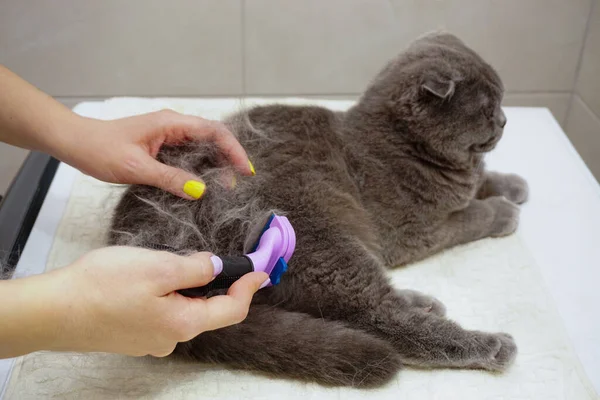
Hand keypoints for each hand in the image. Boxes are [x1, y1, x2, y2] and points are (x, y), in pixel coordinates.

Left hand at [0, 66, 253, 198]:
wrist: (75, 143)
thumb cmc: (100, 149)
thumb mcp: (136, 168)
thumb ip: (169, 178)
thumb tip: (201, 190)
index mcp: (170, 123)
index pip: (213, 131)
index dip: (233, 150)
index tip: (244, 171)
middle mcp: (173, 126)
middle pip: (212, 138)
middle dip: (228, 159)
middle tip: (238, 184)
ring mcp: (167, 136)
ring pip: (201, 148)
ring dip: (215, 165)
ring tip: (226, 187)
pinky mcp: (161, 146)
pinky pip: (188, 155)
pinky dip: (200, 169)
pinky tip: (203, 184)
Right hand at [18, 247, 267, 357]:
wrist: (53, 310)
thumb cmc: (103, 287)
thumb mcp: (159, 267)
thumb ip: (196, 268)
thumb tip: (217, 267)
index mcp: (184, 323)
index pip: (232, 309)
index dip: (249, 287)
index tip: (261, 270)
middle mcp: (171, 338)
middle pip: (209, 310)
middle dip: (217, 284)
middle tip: (221, 259)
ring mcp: (150, 340)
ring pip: (184, 310)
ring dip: (188, 287)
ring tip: (173, 263)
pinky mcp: (133, 335)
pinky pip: (162, 313)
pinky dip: (167, 295)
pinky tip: (149, 280)